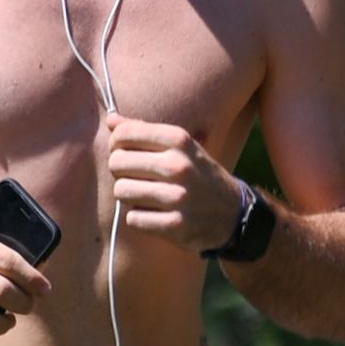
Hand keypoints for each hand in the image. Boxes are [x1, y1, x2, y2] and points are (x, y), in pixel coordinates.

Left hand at [103, 114, 243, 253]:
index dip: (117, 145)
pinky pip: (133, 218)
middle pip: (117, 163)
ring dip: (129, 196)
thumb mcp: (181, 147)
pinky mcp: (175, 225)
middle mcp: (179, 166)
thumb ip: (145, 131)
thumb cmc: (198, 175)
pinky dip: (139, 218)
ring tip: (147, 196)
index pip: (124, 135)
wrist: (233, 213)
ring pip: (121, 191)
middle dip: (120, 172)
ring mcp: (178, 197)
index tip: (127, 153)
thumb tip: (111, 120)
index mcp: (179, 140)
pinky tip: (156, 214)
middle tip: (137, 178)